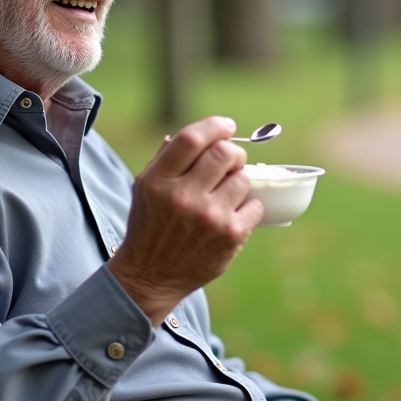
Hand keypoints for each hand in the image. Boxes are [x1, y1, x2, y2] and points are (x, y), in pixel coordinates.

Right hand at [108, 116, 263, 324]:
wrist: (151, 275)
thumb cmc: (150, 225)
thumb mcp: (145, 187)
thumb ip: (167, 158)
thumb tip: (202, 133)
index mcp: (159, 180)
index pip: (192, 139)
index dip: (215, 126)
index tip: (227, 126)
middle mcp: (183, 197)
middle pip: (224, 153)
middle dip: (233, 152)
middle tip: (231, 160)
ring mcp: (209, 216)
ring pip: (243, 177)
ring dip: (240, 180)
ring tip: (227, 192)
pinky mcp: (230, 235)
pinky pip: (255, 205)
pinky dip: (249, 206)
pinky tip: (233, 213)